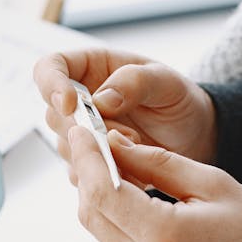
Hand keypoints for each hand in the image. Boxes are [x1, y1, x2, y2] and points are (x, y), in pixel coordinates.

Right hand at [33, 49, 216, 164]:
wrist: (192, 135)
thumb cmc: (178, 99)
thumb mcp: (166, 82)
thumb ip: (134, 82)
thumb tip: (99, 100)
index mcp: (90, 68)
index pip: (49, 69)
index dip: (51, 85)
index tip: (70, 104)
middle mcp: (79, 101)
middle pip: (54, 115)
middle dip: (88, 130)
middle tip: (129, 136)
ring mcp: (83, 134)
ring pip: (68, 147)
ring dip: (101, 153)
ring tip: (138, 149)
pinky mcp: (91, 162)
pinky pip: (83, 173)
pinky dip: (106, 174)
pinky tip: (133, 168)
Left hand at [67, 126, 241, 241]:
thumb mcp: (213, 183)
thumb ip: (158, 162)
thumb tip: (115, 144)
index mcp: (165, 237)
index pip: (102, 192)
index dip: (86, 157)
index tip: (82, 131)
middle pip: (90, 213)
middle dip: (85, 173)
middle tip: (91, 142)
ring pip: (99, 230)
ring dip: (97, 194)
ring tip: (111, 162)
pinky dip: (114, 215)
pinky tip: (126, 192)